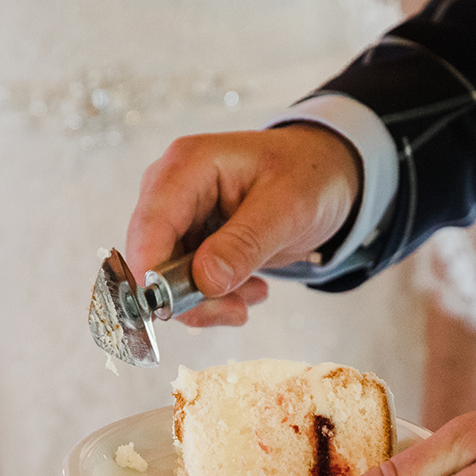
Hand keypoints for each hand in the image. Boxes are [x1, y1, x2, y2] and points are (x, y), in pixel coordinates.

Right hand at [126, 124, 361, 326]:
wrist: (324, 178)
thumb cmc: (308, 176)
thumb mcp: (287, 208)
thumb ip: (245, 244)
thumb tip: (205, 281)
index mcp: (188, 165)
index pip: (151, 223)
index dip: (151, 272)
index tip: (171, 310)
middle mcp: (172, 190)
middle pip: (152, 258)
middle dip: (189, 296)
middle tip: (237, 311)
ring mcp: (179, 219)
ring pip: (166, 281)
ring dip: (209, 302)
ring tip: (255, 294)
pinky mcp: (190, 243)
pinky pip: (186, 286)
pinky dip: (217, 299)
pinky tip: (253, 288)